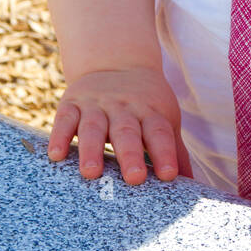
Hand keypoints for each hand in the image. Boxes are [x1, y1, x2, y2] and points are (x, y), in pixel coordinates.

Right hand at [47, 67, 192, 182]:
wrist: (117, 62)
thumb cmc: (146, 102)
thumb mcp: (164, 118)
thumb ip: (175, 151)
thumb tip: (194, 188)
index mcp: (151, 111)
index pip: (160, 132)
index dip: (165, 152)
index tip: (169, 175)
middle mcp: (124, 107)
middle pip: (127, 131)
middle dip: (131, 154)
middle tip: (134, 178)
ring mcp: (96, 105)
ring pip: (94, 127)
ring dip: (92, 150)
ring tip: (91, 173)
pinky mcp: (72, 104)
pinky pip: (64, 119)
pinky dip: (59, 136)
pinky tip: (56, 155)